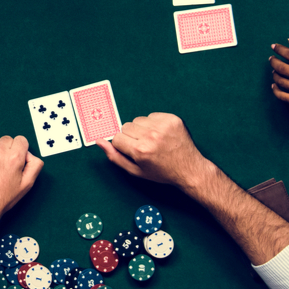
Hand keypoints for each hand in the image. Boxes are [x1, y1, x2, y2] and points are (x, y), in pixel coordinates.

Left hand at [0, 135, 42, 232]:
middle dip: (7, 150)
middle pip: (6, 140)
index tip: (16, 158)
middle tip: (4, 166)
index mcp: (14, 157)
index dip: (20, 149)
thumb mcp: (27, 184)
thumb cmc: (4, 198)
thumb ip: (35, 165)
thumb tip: (29, 154)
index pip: (21, 139)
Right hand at [99, 113, 213, 190]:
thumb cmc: (161, 172)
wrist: (189, 169)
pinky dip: (154, 124)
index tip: (134, 152)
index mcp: (140, 150)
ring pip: (138, 120)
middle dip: (132, 136)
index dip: (123, 146)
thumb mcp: (135, 171)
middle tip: (145, 147)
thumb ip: (115, 156)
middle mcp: (151, 136)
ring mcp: (163, 126)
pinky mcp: (172, 119)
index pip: (117, 138)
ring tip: (154, 141)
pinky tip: (162, 135)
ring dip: (142, 129)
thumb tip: (99, 141)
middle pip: (126, 127)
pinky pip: (152, 116)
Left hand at [269, 39, 288, 113]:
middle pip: (284, 68)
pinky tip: (275, 85)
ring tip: (275, 70)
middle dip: (274, 61)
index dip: (280, 50)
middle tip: (271, 58)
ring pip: (282, 82)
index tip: (274, 47)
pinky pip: (284, 97)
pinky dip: (276, 90)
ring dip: (275, 74)